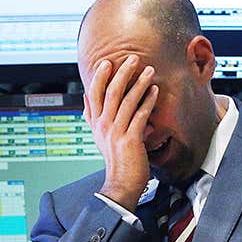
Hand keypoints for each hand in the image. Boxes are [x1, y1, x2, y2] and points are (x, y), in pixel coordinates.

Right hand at [84, 55, 158, 210]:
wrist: (121, 183)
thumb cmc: (115, 159)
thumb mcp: (99, 137)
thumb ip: (93, 117)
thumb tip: (86, 99)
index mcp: (96, 123)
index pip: (93, 94)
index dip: (100, 77)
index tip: (108, 62)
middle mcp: (103, 126)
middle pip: (111, 92)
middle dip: (122, 73)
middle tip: (133, 59)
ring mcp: (116, 132)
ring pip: (127, 100)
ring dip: (139, 83)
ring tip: (149, 70)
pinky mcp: (131, 139)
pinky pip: (140, 115)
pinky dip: (148, 101)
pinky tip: (156, 91)